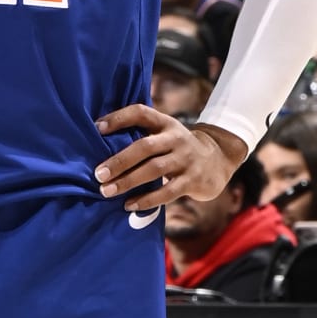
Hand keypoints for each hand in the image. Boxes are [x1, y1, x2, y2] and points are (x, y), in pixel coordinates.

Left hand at [93, 103, 245, 212]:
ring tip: (106, 191)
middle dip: (119, 161)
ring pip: (154, 169)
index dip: (118, 118)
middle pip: (144, 147)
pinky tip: (129, 204)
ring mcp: (186, 159)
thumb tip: (101, 147)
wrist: (219, 158)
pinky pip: (167, 191)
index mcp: (165, 124)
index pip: (141, 113)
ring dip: (128, 181)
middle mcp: (176, 138)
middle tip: (98, 174)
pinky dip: (146, 200)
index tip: (97, 128)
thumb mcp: (166, 134)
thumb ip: (142, 136)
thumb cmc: (179, 148)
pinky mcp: (193, 180)